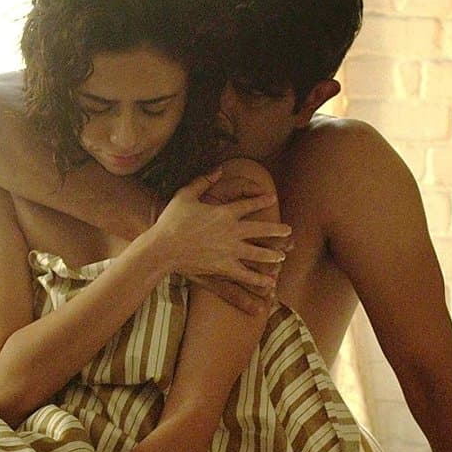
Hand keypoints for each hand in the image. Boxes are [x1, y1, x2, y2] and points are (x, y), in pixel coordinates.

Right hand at [150, 168, 291, 289]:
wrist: (163, 247)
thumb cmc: (171, 220)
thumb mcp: (185, 194)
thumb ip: (203, 180)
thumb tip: (219, 169)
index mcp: (224, 212)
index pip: (248, 204)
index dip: (261, 200)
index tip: (272, 198)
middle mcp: (231, 231)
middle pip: (261, 229)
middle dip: (277, 230)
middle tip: (288, 231)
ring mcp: (230, 250)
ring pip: (258, 253)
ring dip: (272, 254)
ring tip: (282, 256)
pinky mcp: (224, 267)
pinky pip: (246, 274)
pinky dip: (259, 278)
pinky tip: (270, 283)